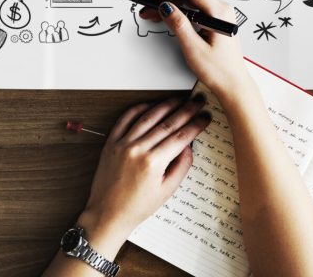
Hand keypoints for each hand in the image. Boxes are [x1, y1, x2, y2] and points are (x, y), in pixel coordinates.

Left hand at [78, 97, 210, 252]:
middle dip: (186, 110)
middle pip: (167, 123)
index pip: (181, 137)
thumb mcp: (166, 191)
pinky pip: (126, 119)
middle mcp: (137, 149)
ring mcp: (123, 143)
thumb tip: (189, 146)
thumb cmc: (136, 207)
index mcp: (153, 163)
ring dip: (166, 105)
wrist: (108, 213)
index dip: (196, 125)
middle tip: (197, 102)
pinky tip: (150, 105)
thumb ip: (181, 167)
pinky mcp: (111, 142)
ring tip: (179, 100)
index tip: (205, 118)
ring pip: (148, 117)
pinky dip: (139, 109)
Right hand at [142, 0, 249, 101]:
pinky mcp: (216, 21)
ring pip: (191, 0)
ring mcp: (219, 15)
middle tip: (150, 5)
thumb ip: (179, 24)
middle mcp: (222, 10)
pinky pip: (195, 8)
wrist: (233, 85)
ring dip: (172, 4)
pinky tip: (168, 16)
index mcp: (219, 13)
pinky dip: (180, 11)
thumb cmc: (220, 71)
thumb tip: (166, 7)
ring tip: (154, 13)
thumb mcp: (193, 48)